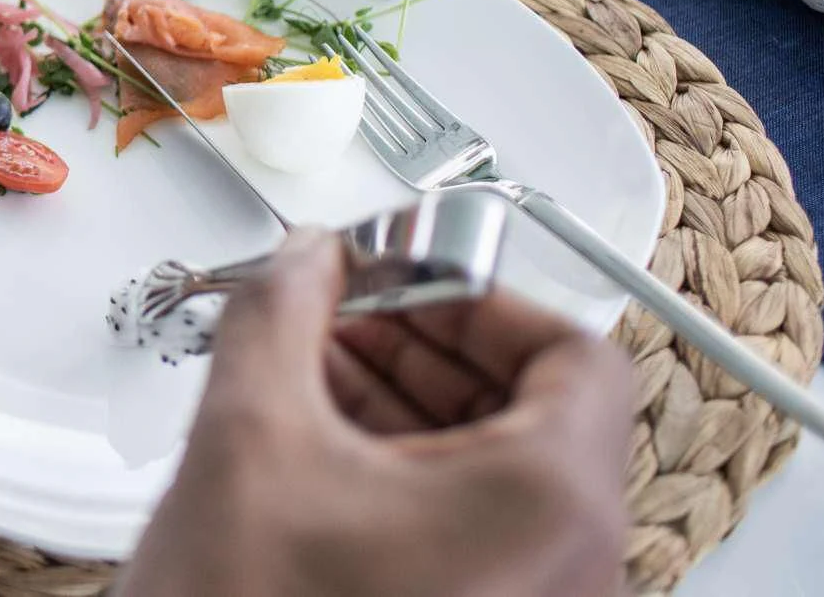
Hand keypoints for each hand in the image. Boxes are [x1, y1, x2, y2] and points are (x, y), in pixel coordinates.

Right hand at [116, 230, 632, 596]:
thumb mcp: (250, 433)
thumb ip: (281, 313)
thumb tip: (305, 258)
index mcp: (547, 508)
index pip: (573, 352)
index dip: (476, 294)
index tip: (401, 275)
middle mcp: (570, 569)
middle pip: (539, 409)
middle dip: (427, 343)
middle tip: (343, 308)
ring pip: (501, 471)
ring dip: (410, 401)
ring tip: (310, 367)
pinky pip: (475, 529)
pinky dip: (407, 470)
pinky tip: (318, 442)